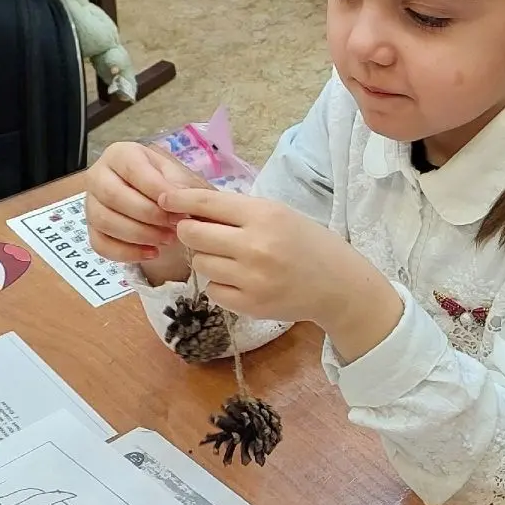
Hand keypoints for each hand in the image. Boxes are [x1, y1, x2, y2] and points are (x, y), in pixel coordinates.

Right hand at [84, 142, 208, 271]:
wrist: (160, 206)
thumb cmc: (168, 186)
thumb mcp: (179, 177)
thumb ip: (179, 185)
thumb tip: (175, 196)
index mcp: (120, 154)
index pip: (132, 169)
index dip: (156, 190)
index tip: (179, 207)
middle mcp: (98, 175)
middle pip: (112, 196)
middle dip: (148, 215)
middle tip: (174, 225)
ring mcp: (91, 203)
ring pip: (104, 221)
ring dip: (139, 234)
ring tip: (167, 239)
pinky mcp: (92, 229)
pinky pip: (100, 244)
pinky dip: (127, 253)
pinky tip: (152, 253)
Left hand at [156, 186, 399, 354]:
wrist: (339, 286)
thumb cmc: (309, 244)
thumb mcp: (280, 215)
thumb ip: (239, 211)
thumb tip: (190, 209)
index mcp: (265, 216)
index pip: (207, 203)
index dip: (179, 200)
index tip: (165, 199)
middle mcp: (255, 246)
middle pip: (193, 235)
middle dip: (191, 232)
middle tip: (202, 234)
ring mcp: (251, 278)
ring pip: (201, 263)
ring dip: (209, 260)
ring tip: (232, 260)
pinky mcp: (249, 304)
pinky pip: (213, 289)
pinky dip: (221, 284)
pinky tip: (242, 281)